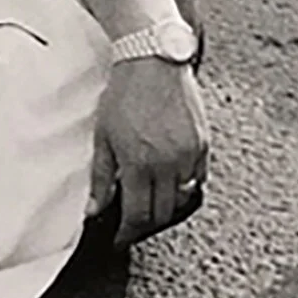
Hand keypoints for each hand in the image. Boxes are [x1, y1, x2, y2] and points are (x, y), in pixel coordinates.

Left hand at [91, 60, 208, 247]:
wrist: (152, 58)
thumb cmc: (125, 93)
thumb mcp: (103, 134)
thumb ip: (101, 176)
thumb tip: (94, 210)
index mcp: (139, 163)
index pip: (138, 215)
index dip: (128, 233)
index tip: (121, 238)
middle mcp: (168, 163)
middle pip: (162, 212)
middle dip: (146, 222)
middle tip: (134, 221)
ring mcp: (189, 153)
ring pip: (183, 198)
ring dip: (167, 205)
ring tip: (153, 199)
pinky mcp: (203, 143)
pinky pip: (198, 178)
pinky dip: (186, 185)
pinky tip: (172, 180)